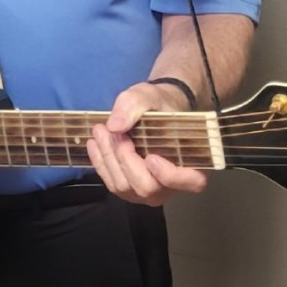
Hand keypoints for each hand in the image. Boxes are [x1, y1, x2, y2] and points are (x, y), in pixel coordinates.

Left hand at [87, 82, 206, 205]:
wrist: (154, 109)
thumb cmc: (159, 103)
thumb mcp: (148, 95)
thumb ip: (133, 105)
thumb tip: (115, 125)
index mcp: (192, 162)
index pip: (191, 182)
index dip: (170, 175)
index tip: (151, 157)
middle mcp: (173, 185)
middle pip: (146, 186)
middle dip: (124, 158)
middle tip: (111, 131)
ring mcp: (150, 191)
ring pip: (124, 187)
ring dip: (108, 158)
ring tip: (99, 130)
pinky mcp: (130, 189)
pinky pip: (112, 184)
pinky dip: (100, 163)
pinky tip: (94, 144)